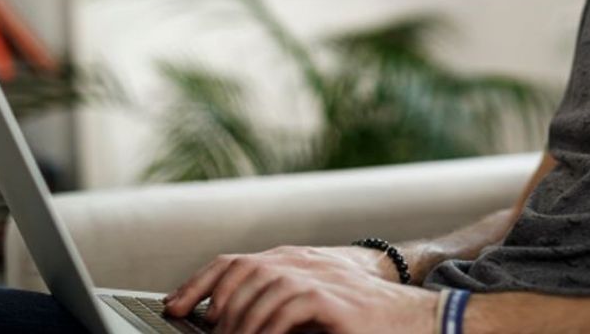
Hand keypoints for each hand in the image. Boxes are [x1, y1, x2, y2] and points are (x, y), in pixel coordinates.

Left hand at [164, 246, 435, 332]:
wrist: (417, 318)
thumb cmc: (361, 318)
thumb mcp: (310, 306)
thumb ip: (274, 308)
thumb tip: (230, 324)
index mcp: (291, 261)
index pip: (233, 262)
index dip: (198, 282)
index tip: (172, 306)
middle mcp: (301, 263)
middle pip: (242, 269)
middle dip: (215, 302)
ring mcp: (320, 277)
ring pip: (264, 287)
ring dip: (241, 320)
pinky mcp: (336, 299)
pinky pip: (291, 306)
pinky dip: (269, 327)